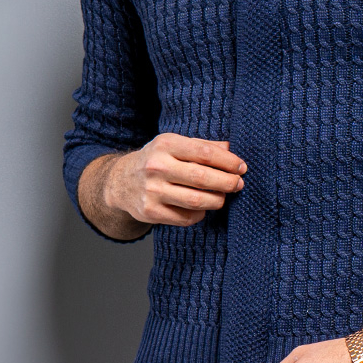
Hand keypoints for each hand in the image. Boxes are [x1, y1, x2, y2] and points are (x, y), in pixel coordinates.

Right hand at [78, 134, 246, 237]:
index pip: (205, 153)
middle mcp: (156, 166)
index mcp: (166, 144)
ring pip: (196, 200)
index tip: (242, 167)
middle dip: (227, 182)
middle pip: (202, 178)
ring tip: (223, 197)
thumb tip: (232, 149)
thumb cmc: (157, 160)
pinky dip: (200, 214)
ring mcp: (152, 190)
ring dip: (217, 200)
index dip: (228, 161)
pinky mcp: (150, 211)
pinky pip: (186, 218)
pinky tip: (203, 208)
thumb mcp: (175, 145)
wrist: (121, 181)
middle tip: (239, 184)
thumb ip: (203, 146)